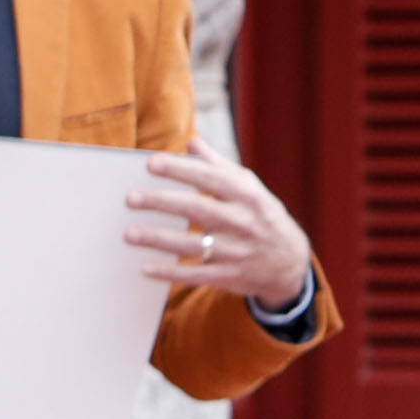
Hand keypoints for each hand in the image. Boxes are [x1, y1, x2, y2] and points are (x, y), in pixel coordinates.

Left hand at [125, 152, 313, 313]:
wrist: (290, 261)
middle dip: (163, 202)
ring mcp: (237, 251)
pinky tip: (145, 268)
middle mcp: (243, 221)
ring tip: (129, 233)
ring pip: (194, 244)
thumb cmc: (260, 215)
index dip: (180, 169)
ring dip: (159, 239)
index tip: (151, 163)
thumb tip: (192, 142)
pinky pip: (196, 274)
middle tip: (131, 198)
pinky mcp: (229, 276)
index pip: (209, 178)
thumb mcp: (249, 188)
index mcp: (247, 195)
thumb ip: (219, 166)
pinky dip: (170, 272)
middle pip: (198, 209)